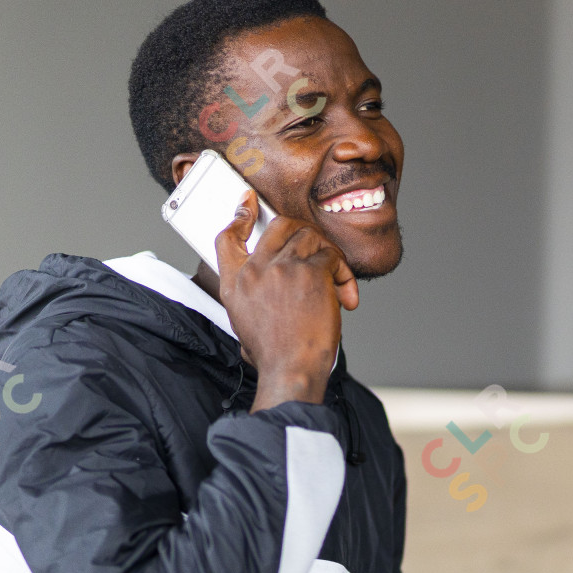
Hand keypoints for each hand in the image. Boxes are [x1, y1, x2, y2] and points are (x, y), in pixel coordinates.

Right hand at [215, 191, 358, 410]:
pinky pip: (333, 257)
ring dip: (328, 254)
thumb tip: (268, 289)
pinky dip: (344, 275)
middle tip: (319, 250)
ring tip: (336, 281)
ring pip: (311, 236)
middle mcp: (256, 269)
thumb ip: (252, 295)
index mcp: (236, 282)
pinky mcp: (312, 273)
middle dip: (303, 231)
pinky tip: (344, 297)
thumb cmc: (273, 354)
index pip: (227, 237)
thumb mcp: (244, 324)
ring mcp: (284, 267)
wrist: (290, 370)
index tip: (248, 202)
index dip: (239, 215)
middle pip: (280, 225)